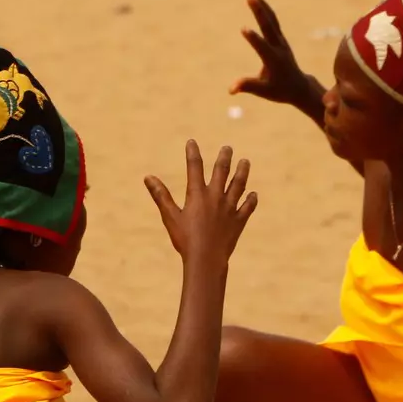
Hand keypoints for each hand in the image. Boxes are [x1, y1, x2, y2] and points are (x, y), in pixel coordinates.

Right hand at [144, 141, 256, 265]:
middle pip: (222, 171)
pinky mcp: (238, 222)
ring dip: (242, 172)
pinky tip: (253, 195)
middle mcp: (216, 197)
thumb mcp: (170, 217)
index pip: (194, 167)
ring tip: (245, 162)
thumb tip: (148, 177)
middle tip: (228, 148)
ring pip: (239, 185)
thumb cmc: (185, 239)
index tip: (192, 142)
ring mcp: (229, 209)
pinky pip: (247, 208)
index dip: (193, 153)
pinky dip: (251, 200)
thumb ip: (161, 195)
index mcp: (198, 194)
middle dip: (224, 158)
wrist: (206, 259)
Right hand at [230, 0, 315, 109]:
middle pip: (268, 26)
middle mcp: (279, 48)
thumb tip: (230, 90)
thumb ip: (248, 86)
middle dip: (259, 11)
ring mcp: (281, 41)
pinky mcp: (280, 38)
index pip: (263, 48)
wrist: (298, 86)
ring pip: (271, 20)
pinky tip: (258, 0)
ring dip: (262, 6)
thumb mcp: (264, 91)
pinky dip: (265, 10)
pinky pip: (273, 21)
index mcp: (274, 61)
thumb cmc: (279, 90)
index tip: (243, 29)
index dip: (254, 39)